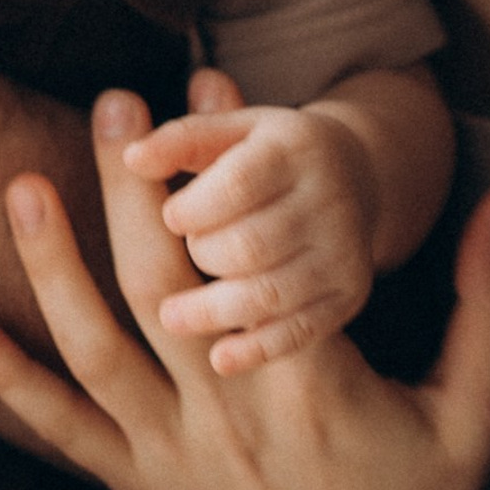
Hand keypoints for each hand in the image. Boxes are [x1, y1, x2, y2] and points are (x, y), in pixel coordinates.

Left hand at [0, 90, 489, 489]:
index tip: (211, 87)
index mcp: (309, 382)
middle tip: (110, 104)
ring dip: (55, 263)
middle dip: (131, 187)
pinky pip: (62, 432)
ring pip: (99, 347)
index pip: (258, 247)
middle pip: (164, 282)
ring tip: (22, 182)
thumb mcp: (476, 414)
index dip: (233, 163)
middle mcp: (229, 411)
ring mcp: (172, 455)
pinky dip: (10, 380)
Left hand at [124, 97, 377, 371]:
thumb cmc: (271, 151)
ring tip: (171, 316)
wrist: (356, 176)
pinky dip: (256, 350)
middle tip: (191, 250)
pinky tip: (219, 358)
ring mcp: (343, 253)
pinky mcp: (347, 296)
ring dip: (213, 310)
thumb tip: (132, 158)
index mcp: (295, 148)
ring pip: (270, 293)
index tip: (170, 217)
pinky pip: (300, 332)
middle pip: (251, 244)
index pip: (238, 184)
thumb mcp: (233, 130)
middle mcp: (328, 200)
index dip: (193, 208)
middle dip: (205, 254)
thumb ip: (181, 141)